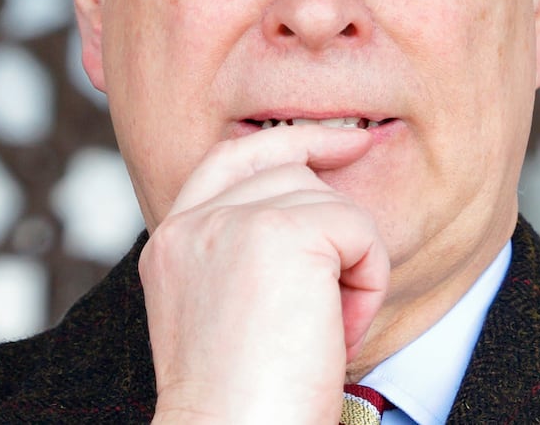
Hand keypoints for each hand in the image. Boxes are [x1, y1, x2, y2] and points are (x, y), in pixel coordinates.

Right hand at [142, 126, 389, 423]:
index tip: (346, 142)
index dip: (291, 141)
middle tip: (336, 300)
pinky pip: (359, 230)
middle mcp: (192, 224)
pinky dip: (368, 283)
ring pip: (330, 202)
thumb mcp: (228, 317)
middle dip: (332, 225)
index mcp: (171, 244)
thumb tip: (317, 209)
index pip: (230, 159)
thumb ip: (245, 258)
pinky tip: (339, 331)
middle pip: (290, 171)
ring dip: (349, 266)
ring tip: (324, 332)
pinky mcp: (282, 231)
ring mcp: (232, 221)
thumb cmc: (246, 406)